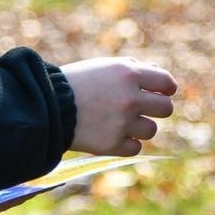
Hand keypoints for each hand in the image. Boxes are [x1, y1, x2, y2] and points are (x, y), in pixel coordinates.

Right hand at [61, 57, 176, 156]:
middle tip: (143, 109)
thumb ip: (134, 69)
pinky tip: (113, 135)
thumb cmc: (76, 83)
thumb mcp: (105, 67)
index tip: (162, 93)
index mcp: (128, 73)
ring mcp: (122, 123)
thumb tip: (161, 76)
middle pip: (165, 109)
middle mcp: (129, 98)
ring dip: (140, 127)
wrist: (47, 106)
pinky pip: (135, 148)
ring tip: (121, 122)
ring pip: (151, 130)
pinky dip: (126, 144)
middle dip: (157, 109)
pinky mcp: (112, 144)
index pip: (166, 82)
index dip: (166, 88)